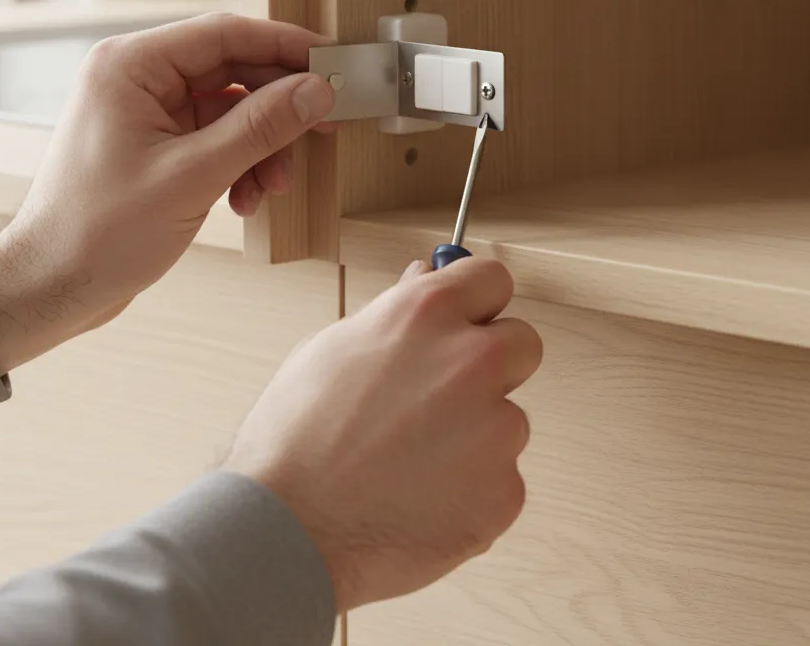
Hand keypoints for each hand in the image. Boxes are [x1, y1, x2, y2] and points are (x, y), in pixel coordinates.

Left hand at [0, 12, 334, 373]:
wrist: (55, 287)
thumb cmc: (96, 233)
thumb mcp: (193, 176)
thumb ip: (259, 127)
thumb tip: (314, 91)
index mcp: (131, 66)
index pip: (225, 33)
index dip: (285, 45)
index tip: (330, 61)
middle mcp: (138, 79)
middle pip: (233, 70)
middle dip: (279, 107)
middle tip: (324, 124)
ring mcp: (149, 112)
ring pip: (233, 108)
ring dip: (263, 144)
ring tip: (274, 184)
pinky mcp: (159, 144)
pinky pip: (219, 137)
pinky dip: (242, 164)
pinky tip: (246, 199)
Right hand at [224, 257, 542, 612]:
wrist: (286, 533)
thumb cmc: (294, 440)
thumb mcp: (333, 348)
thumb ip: (395, 310)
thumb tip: (425, 276)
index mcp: (427, 314)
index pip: (492, 278)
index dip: (478, 299)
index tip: (470, 316)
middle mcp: (472, 361)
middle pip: (523, 343)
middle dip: (494, 362)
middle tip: (445, 395)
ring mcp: (495, 428)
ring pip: (510, 418)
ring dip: (478, 433)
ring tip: (410, 460)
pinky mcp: (505, 491)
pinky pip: (502, 478)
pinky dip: (472, 488)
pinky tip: (419, 496)